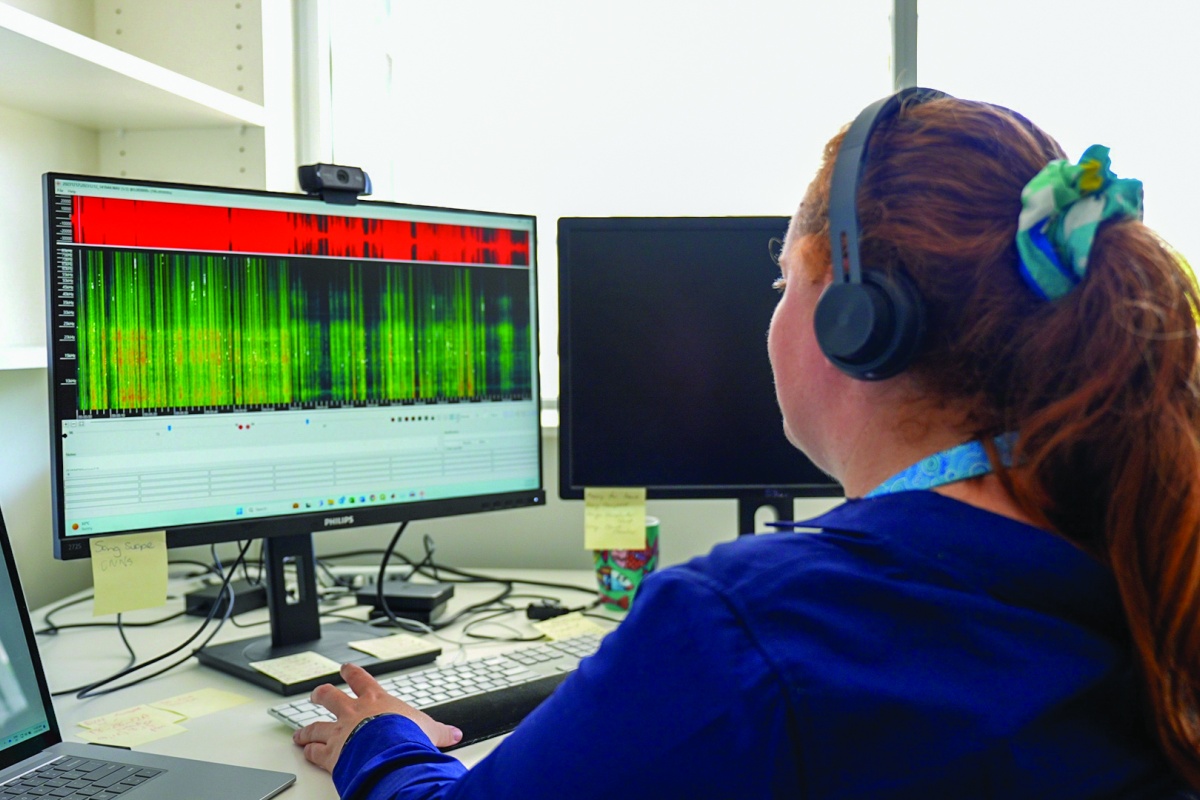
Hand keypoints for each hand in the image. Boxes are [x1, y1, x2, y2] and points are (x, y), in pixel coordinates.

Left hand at [292, 662, 462, 772]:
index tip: (346, 668)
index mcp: (376, 700)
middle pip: (330, 697)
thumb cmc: (406, 735)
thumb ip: (440, 731)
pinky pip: (316, 751)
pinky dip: (310, 752)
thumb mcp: (429, 729)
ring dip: (307, 729)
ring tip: (300, 732)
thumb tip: (456, 733)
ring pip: (317, 725)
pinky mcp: (332, 753)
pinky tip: (306, 752)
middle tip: (316, 694)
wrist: (390, 750)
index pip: (361, 680)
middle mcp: (354, 712)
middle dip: (321, 694)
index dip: (352, 673)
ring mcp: (340, 731)